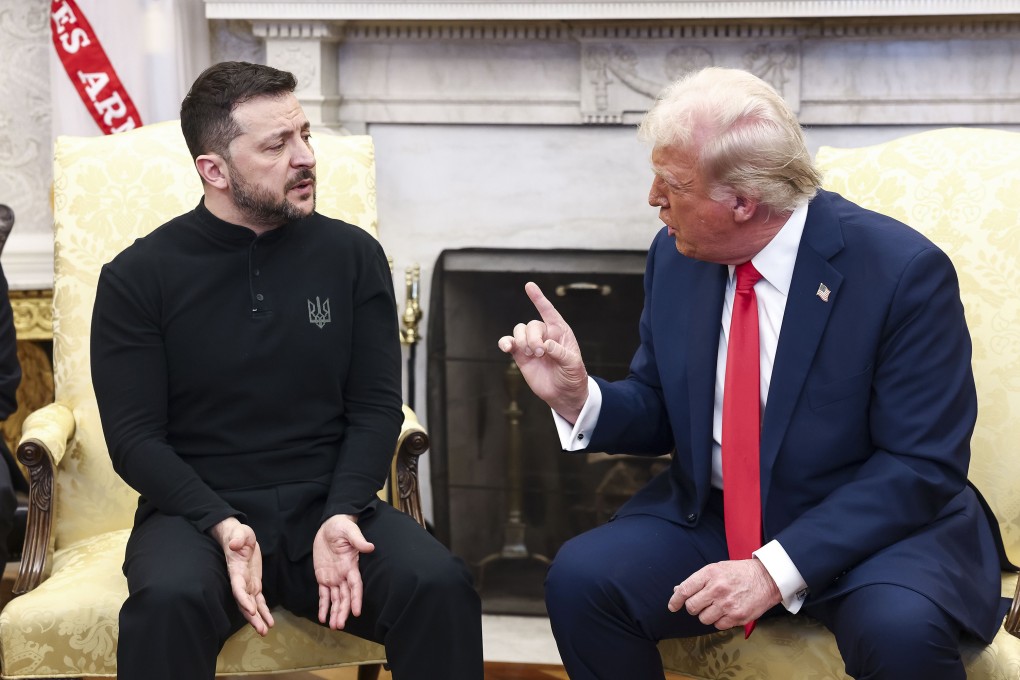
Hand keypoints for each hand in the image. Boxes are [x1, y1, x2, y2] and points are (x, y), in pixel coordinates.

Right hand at [209, 518, 273, 635]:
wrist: (238, 537)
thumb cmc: (238, 534)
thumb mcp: (240, 533)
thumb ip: (238, 538)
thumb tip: (235, 544)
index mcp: (236, 570)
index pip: (238, 588)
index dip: (243, 600)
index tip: (251, 610)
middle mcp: (240, 581)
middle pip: (244, 602)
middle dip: (252, 616)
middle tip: (261, 629)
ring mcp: (247, 584)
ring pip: (252, 605)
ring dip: (258, 618)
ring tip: (265, 631)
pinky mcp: (254, 584)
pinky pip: (259, 600)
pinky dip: (264, 611)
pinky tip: (270, 622)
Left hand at [313, 514, 374, 629]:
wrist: (329, 525)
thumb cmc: (341, 526)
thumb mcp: (349, 531)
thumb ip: (358, 540)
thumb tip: (370, 547)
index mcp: (350, 565)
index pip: (355, 586)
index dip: (356, 599)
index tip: (357, 612)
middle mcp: (343, 574)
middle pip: (345, 597)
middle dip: (343, 611)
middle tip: (339, 625)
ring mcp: (334, 577)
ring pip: (335, 599)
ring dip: (335, 612)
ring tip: (333, 626)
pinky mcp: (323, 576)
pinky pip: (323, 594)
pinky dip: (323, 606)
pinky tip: (322, 618)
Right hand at [497, 282, 588, 421]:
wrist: (564, 394)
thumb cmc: (573, 376)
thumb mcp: (573, 364)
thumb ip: (560, 353)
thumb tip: (546, 345)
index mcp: (560, 332)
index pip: (549, 311)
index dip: (539, 299)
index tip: (529, 286)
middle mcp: (545, 335)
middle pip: (531, 325)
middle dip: (533, 337)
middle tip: (540, 352)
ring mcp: (531, 344)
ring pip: (519, 331)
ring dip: (522, 340)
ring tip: (531, 354)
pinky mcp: (520, 355)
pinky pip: (509, 343)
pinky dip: (505, 342)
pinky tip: (506, 348)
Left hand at [667, 559, 780, 630]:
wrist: (767, 578)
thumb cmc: (740, 573)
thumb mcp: (717, 568)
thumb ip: (698, 580)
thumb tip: (678, 591)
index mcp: (710, 574)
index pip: (685, 590)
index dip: (675, 600)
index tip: (672, 606)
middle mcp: (717, 589)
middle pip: (692, 607)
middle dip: (693, 607)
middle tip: (701, 604)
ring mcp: (727, 604)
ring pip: (704, 618)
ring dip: (707, 615)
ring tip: (717, 606)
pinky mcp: (736, 616)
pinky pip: (718, 625)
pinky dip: (719, 621)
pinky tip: (726, 612)